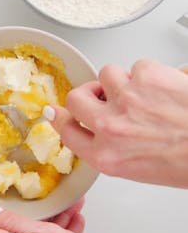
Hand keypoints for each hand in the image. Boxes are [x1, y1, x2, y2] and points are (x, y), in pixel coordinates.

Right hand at [45, 59, 187, 187]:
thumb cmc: (187, 161)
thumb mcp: (137, 167)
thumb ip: (109, 147)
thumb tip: (90, 127)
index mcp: (106, 156)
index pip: (67, 131)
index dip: (61, 118)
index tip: (58, 111)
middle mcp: (110, 128)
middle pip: (75, 98)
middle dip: (87, 94)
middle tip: (101, 94)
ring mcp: (126, 99)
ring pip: (106, 74)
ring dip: (122, 80)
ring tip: (145, 92)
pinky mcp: (146, 76)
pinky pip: (137, 65)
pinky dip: (149, 72)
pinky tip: (164, 87)